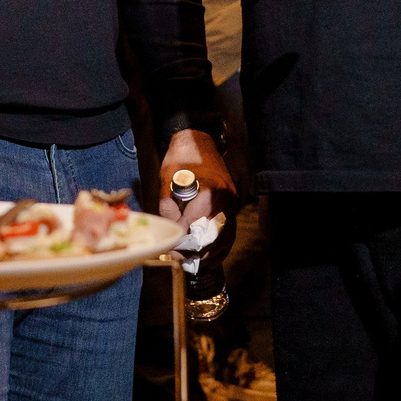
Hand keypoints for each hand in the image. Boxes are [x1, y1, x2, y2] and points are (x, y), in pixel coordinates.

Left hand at [158, 130, 236, 259]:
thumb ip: (168, 207)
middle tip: (179, 258)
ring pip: (224, 238)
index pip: (195, 226)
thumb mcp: (167, 179)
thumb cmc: (181, 156)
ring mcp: (232, 203)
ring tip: (192, 261)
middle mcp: (225, 200)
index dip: (182, 240)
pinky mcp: (233, 206)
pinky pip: (229, 233)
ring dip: (208, 252)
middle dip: (195, 250)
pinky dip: (219, 247)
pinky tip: (207, 256)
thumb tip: (171, 230)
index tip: (171, 248)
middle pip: (212, 237)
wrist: (199, 139)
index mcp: (210, 192)